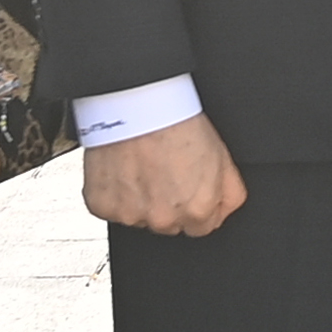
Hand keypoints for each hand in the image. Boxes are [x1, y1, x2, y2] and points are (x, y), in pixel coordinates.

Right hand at [89, 115, 244, 234]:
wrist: (138, 104)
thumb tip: (224, 210)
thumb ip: (230, 194)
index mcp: (197, 211)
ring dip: (140, 199)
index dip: (196, 204)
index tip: (187, 185)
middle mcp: (164, 219)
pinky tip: (122, 168)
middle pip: (169, 225)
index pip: (201, 227)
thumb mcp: (223, 158)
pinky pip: (110, 208)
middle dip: (168, 204)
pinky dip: (114, 193)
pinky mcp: (102, 205)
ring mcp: (130, 215)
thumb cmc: (178, 123)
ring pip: (138, 217)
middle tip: (164, 170)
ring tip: (142, 166)